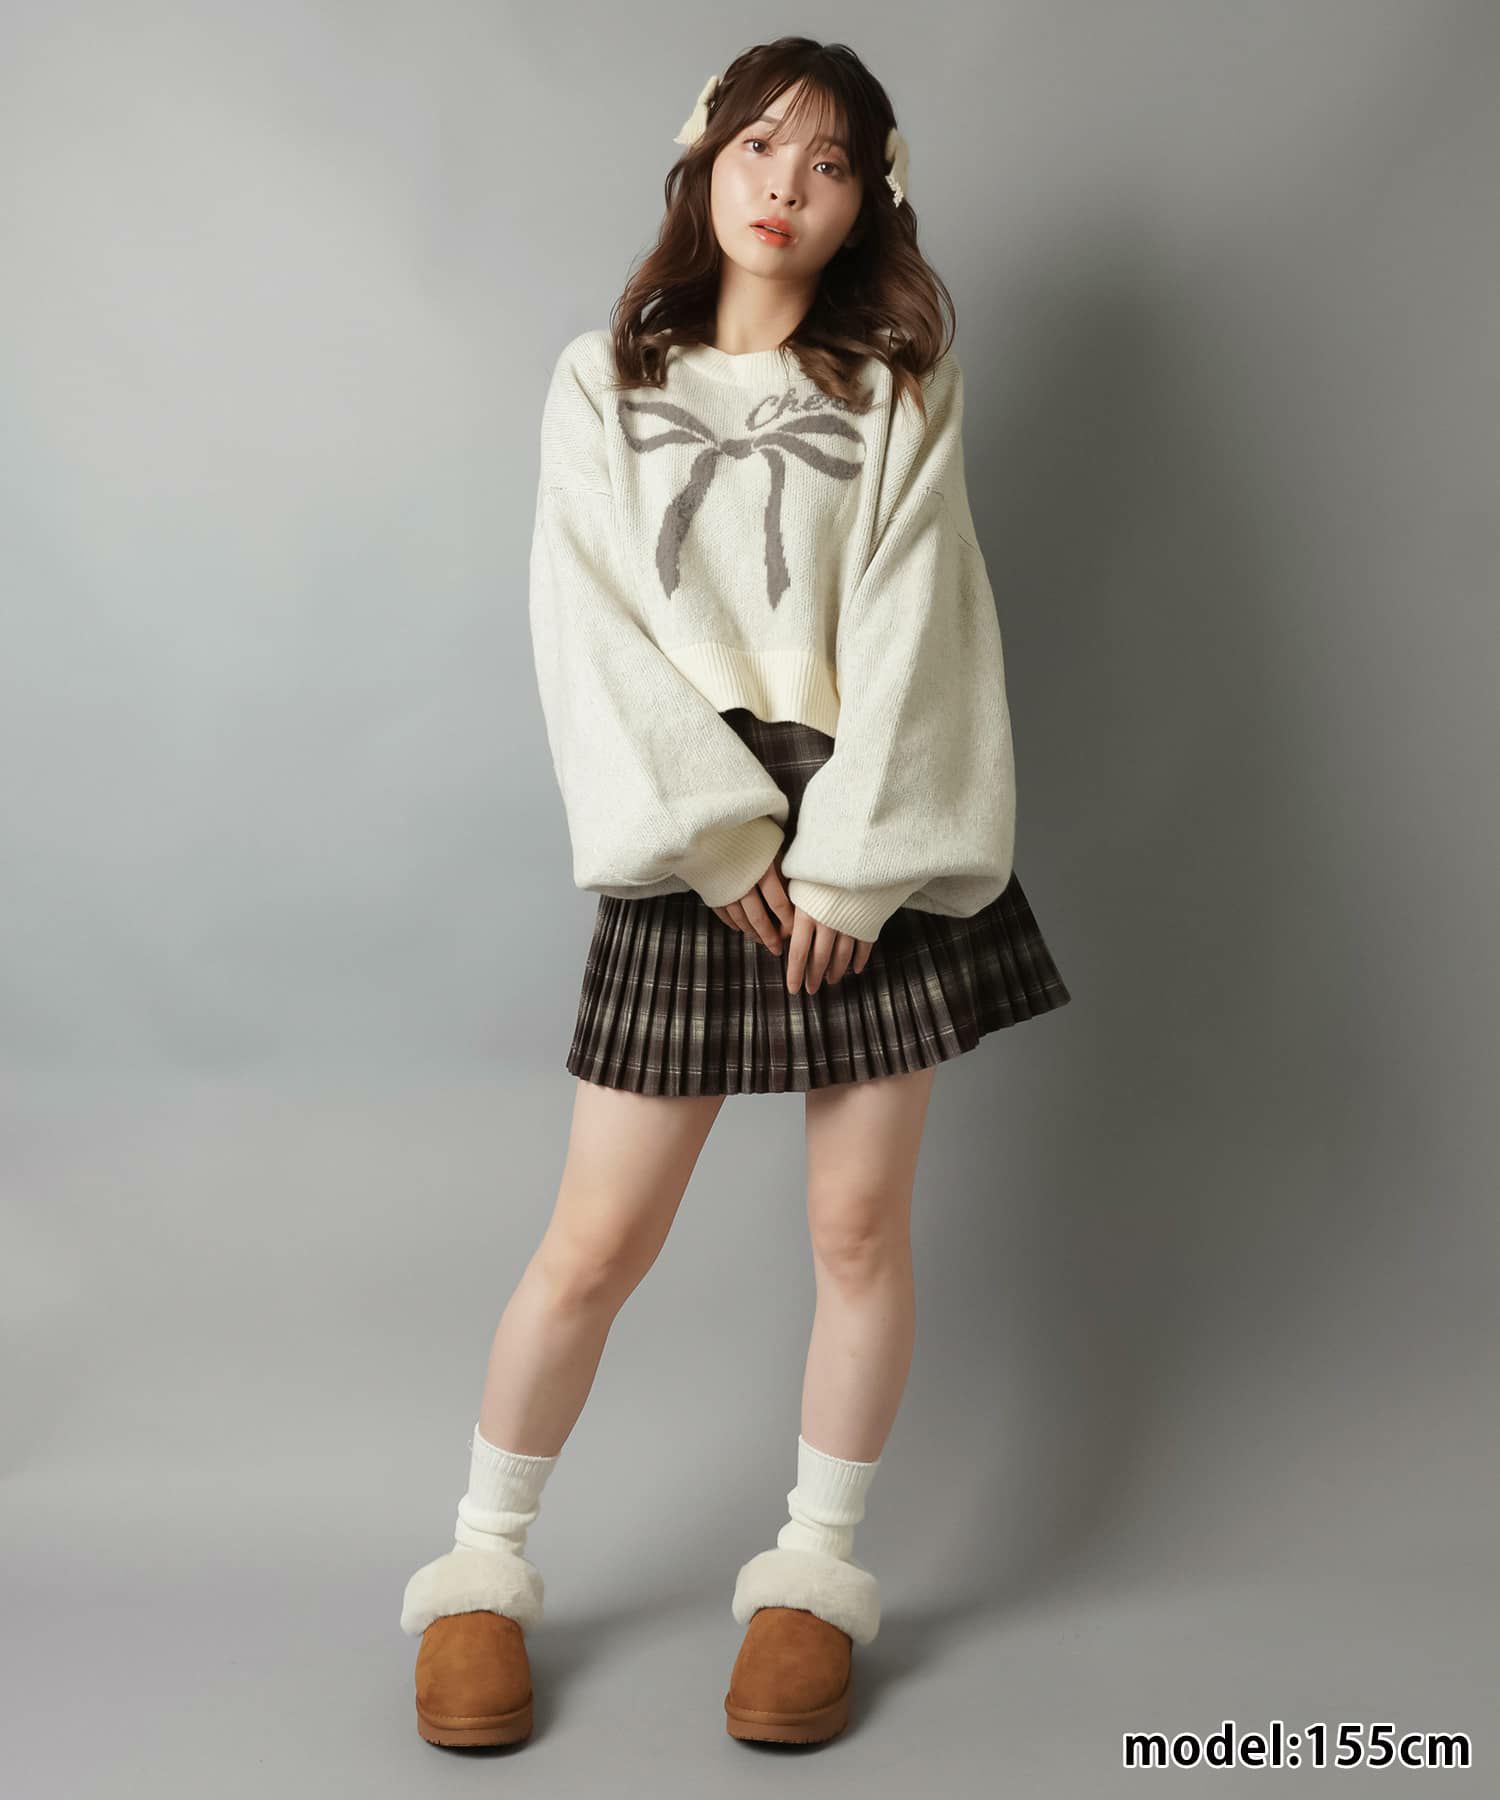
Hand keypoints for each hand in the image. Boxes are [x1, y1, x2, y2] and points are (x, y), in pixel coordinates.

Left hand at [711, 850, 873, 993]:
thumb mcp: (798, 881)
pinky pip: (864, 946)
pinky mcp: (868, 920)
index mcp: (807, 914)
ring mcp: (850, 923)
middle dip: (814, 977)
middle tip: (810, 989)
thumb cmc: (820, 863)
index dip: (795, 974)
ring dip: (836, 972)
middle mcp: (828, 923)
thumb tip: (782, 931)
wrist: (857, 850)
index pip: (798, 953)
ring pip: (842, 956)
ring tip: (831, 981)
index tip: (793, 990)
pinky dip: (860, 959)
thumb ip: (791, 906)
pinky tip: (855, 969)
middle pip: (820, 959)